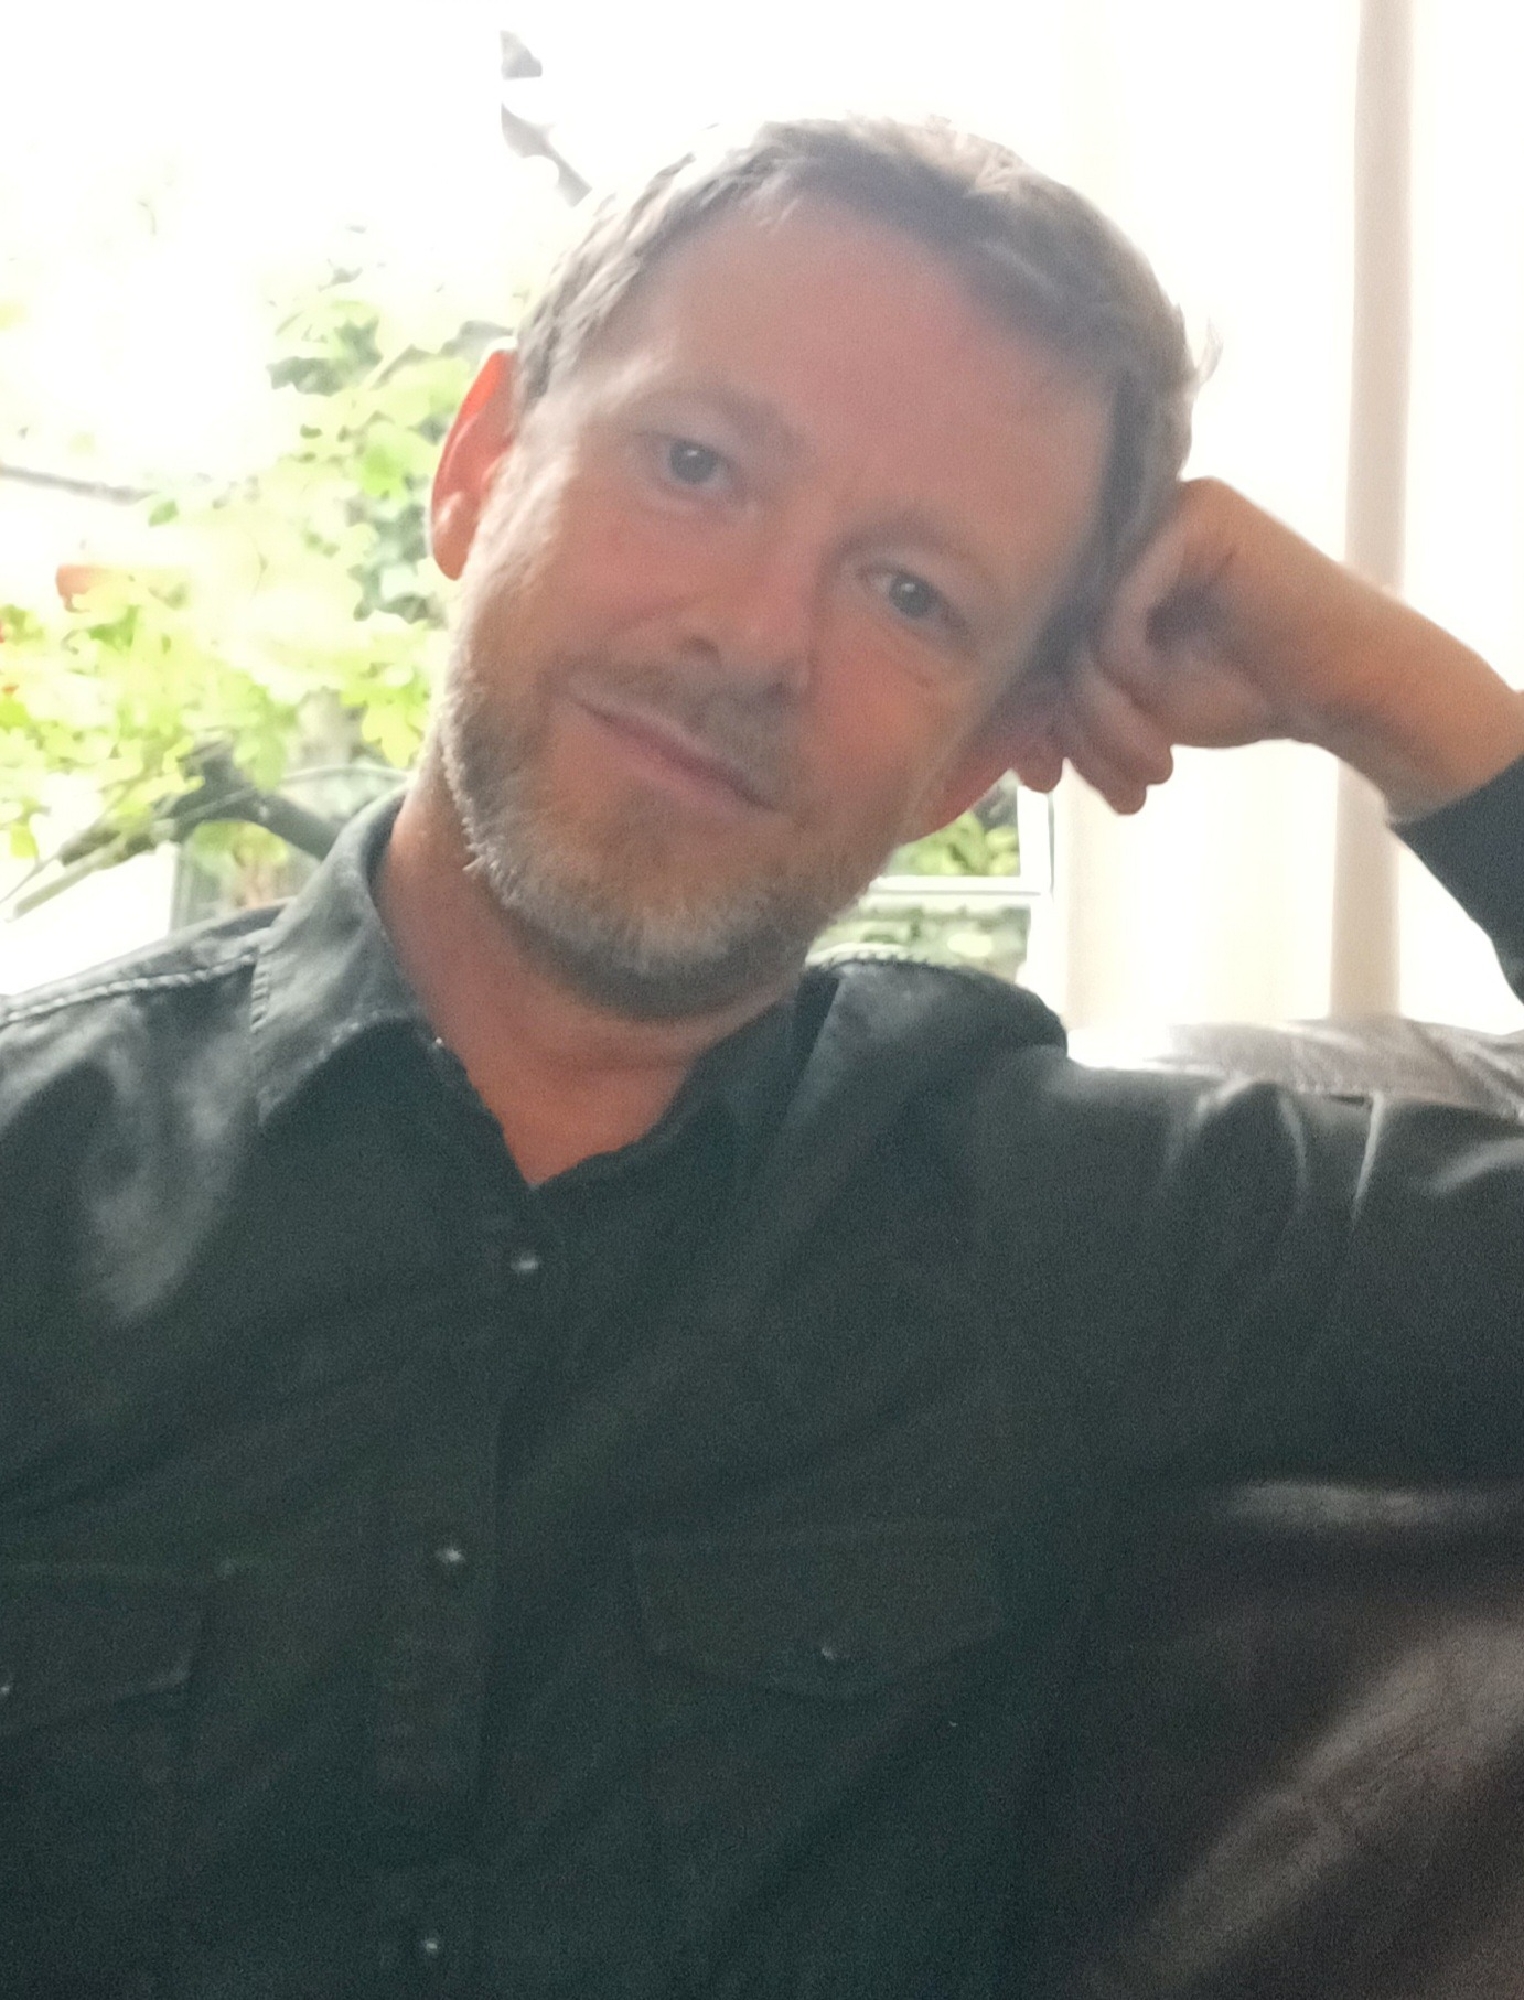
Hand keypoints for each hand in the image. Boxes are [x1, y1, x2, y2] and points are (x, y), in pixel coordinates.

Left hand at [1007, 478, 1523, 818]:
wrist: (1339, 689)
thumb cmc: (1241, 691)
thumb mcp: (1130, 704)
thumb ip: (1066, 692)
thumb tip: (987, 712)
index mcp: (1099, 569)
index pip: (1034, 637)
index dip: (1031, 714)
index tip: (1045, 781)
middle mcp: (1121, 532)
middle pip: (1049, 633)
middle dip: (1070, 727)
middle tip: (1112, 786)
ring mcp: (1158, 513)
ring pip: (1078, 625)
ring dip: (1102, 713)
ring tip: (1148, 765)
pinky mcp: (1194, 515)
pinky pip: (1118, 601)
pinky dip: (1128, 661)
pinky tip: (1162, 695)